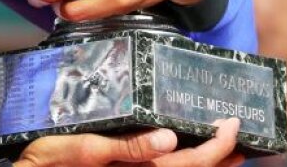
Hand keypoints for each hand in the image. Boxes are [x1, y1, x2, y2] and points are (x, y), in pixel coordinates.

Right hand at [16, 118, 244, 165]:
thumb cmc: (48, 163)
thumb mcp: (81, 150)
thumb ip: (126, 148)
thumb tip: (167, 138)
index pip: (188, 164)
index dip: (215, 148)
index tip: (231, 125)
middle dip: (220, 156)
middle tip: (238, 132)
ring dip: (207, 162)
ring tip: (227, 146)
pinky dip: (181, 160)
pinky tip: (184, 147)